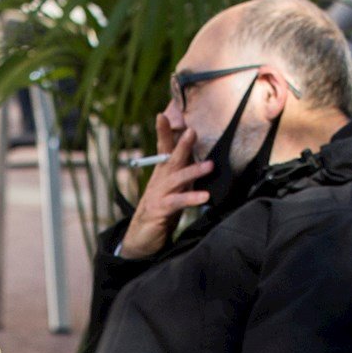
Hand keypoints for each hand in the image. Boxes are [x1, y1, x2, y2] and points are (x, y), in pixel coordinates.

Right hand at [119, 116, 211, 261]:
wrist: (141, 238)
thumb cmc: (161, 211)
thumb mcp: (174, 189)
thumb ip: (184, 175)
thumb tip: (204, 160)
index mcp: (162, 173)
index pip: (163, 148)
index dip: (163, 132)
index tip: (164, 114)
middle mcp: (159, 181)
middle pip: (169, 159)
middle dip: (181, 144)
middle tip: (192, 131)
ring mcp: (158, 195)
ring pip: (175, 179)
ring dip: (192, 171)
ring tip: (210, 166)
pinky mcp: (159, 210)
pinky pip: (177, 202)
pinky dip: (191, 198)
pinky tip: (204, 197)